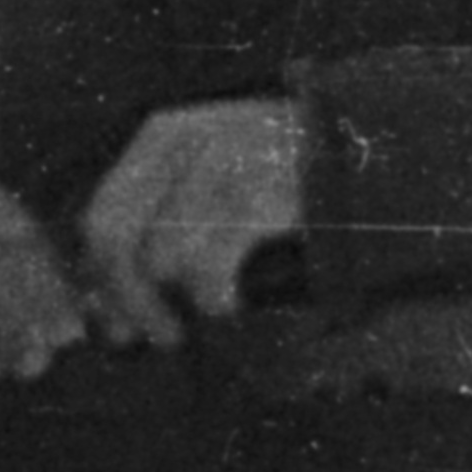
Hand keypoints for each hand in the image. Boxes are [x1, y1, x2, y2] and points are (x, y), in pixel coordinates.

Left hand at [81, 98, 309, 343]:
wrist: (376, 149)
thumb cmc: (287, 176)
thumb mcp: (214, 177)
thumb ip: (158, 224)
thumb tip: (103, 299)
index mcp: (164, 135)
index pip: (100, 213)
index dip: (95, 277)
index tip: (110, 322)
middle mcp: (187, 142)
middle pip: (115, 236)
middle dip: (122, 297)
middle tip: (141, 336)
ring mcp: (227, 164)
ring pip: (159, 257)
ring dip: (164, 308)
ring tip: (181, 331)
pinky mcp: (264, 195)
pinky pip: (209, 269)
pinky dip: (211, 301)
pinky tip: (226, 309)